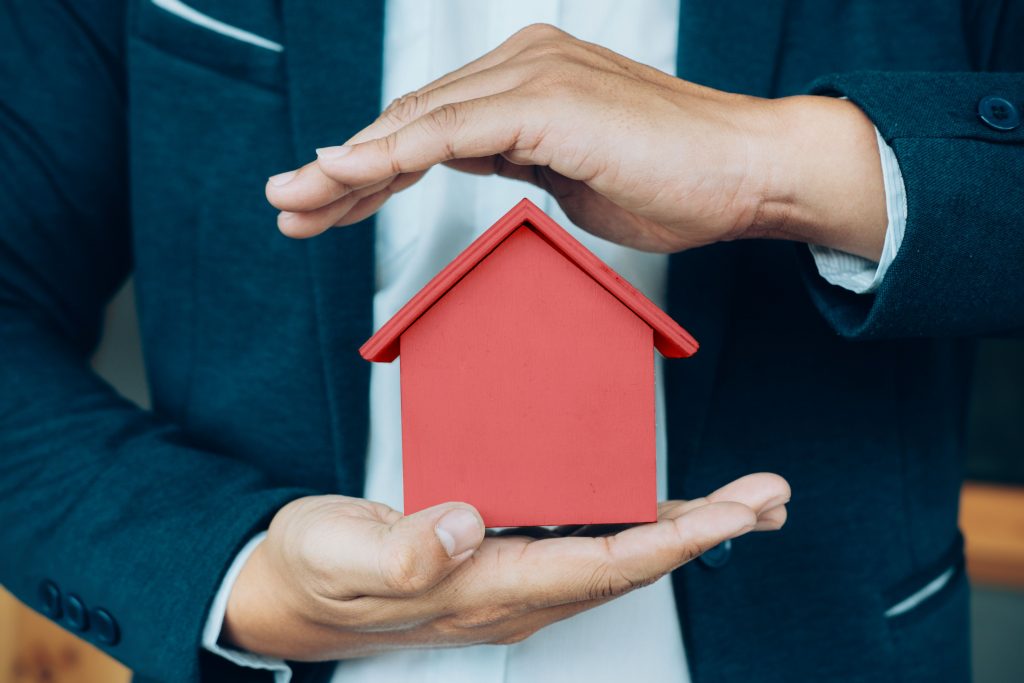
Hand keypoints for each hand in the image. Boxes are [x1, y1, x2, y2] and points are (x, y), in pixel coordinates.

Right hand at [222, 473, 788, 659]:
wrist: (296, 594)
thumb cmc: (315, 570)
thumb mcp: (336, 555)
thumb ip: (398, 551)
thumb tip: (465, 522)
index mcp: (481, 590)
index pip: (597, 567)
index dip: (671, 543)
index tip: (733, 516)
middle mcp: (513, 593)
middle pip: (629, 565)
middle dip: (706, 533)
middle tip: (770, 498)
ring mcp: (513, 582)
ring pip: (618, 556)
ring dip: (687, 530)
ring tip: (749, 504)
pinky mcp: (505, 560)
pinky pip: (588, 544)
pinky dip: (640, 525)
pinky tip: (668, 510)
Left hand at [266, 24, 885, 259]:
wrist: (750, 172)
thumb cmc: (675, 182)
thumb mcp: (571, 177)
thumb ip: (518, 161)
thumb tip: (478, 163)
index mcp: (526, 82)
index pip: (427, 126)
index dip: (368, 169)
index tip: (324, 206)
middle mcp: (521, 64)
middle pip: (408, 120)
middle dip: (341, 171)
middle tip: (285, 206)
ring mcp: (534, 76)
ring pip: (416, 122)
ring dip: (348, 167)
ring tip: (294, 203)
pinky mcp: (549, 100)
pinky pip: (451, 131)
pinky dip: (393, 156)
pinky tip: (345, 177)